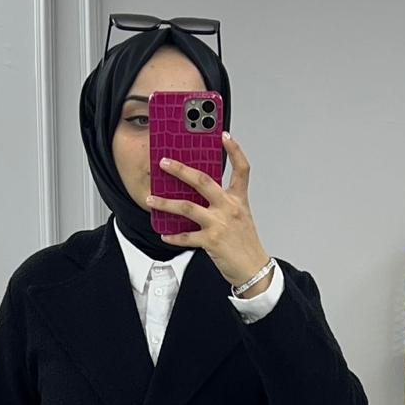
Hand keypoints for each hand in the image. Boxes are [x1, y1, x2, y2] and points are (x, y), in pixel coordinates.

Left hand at [145, 133, 271, 291]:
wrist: (253, 269)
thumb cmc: (245, 243)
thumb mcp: (240, 216)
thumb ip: (223, 202)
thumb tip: (198, 193)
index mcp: (238, 199)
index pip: (241, 169)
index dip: (234, 150)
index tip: (224, 136)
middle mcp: (229, 208)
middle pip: (202, 181)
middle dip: (180, 170)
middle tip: (164, 163)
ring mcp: (219, 224)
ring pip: (187, 207)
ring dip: (165, 203)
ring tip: (151, 199)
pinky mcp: (211, 241)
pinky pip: (186, 236)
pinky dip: (173, 236)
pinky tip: (164, 233)